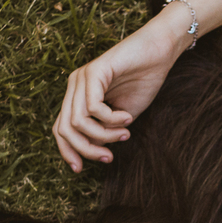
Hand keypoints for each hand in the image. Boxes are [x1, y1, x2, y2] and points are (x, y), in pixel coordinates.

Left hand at [53, 11, 185, 170]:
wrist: (160, 53)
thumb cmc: (144, 82)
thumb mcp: (120, 118)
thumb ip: (104, 132)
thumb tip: (92, 151)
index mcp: (78, 96)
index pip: (61, 129)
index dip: (68, 152)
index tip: (81, 169)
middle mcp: (74, 85)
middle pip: (65, 129)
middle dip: (85, 149)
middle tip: (108, 157)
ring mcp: (81, 77)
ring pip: (78, 121)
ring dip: (103, 135)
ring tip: (125, 134)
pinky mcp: (94, 71)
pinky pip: (93, 107)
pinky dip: (111, 119)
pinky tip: (127, 118)